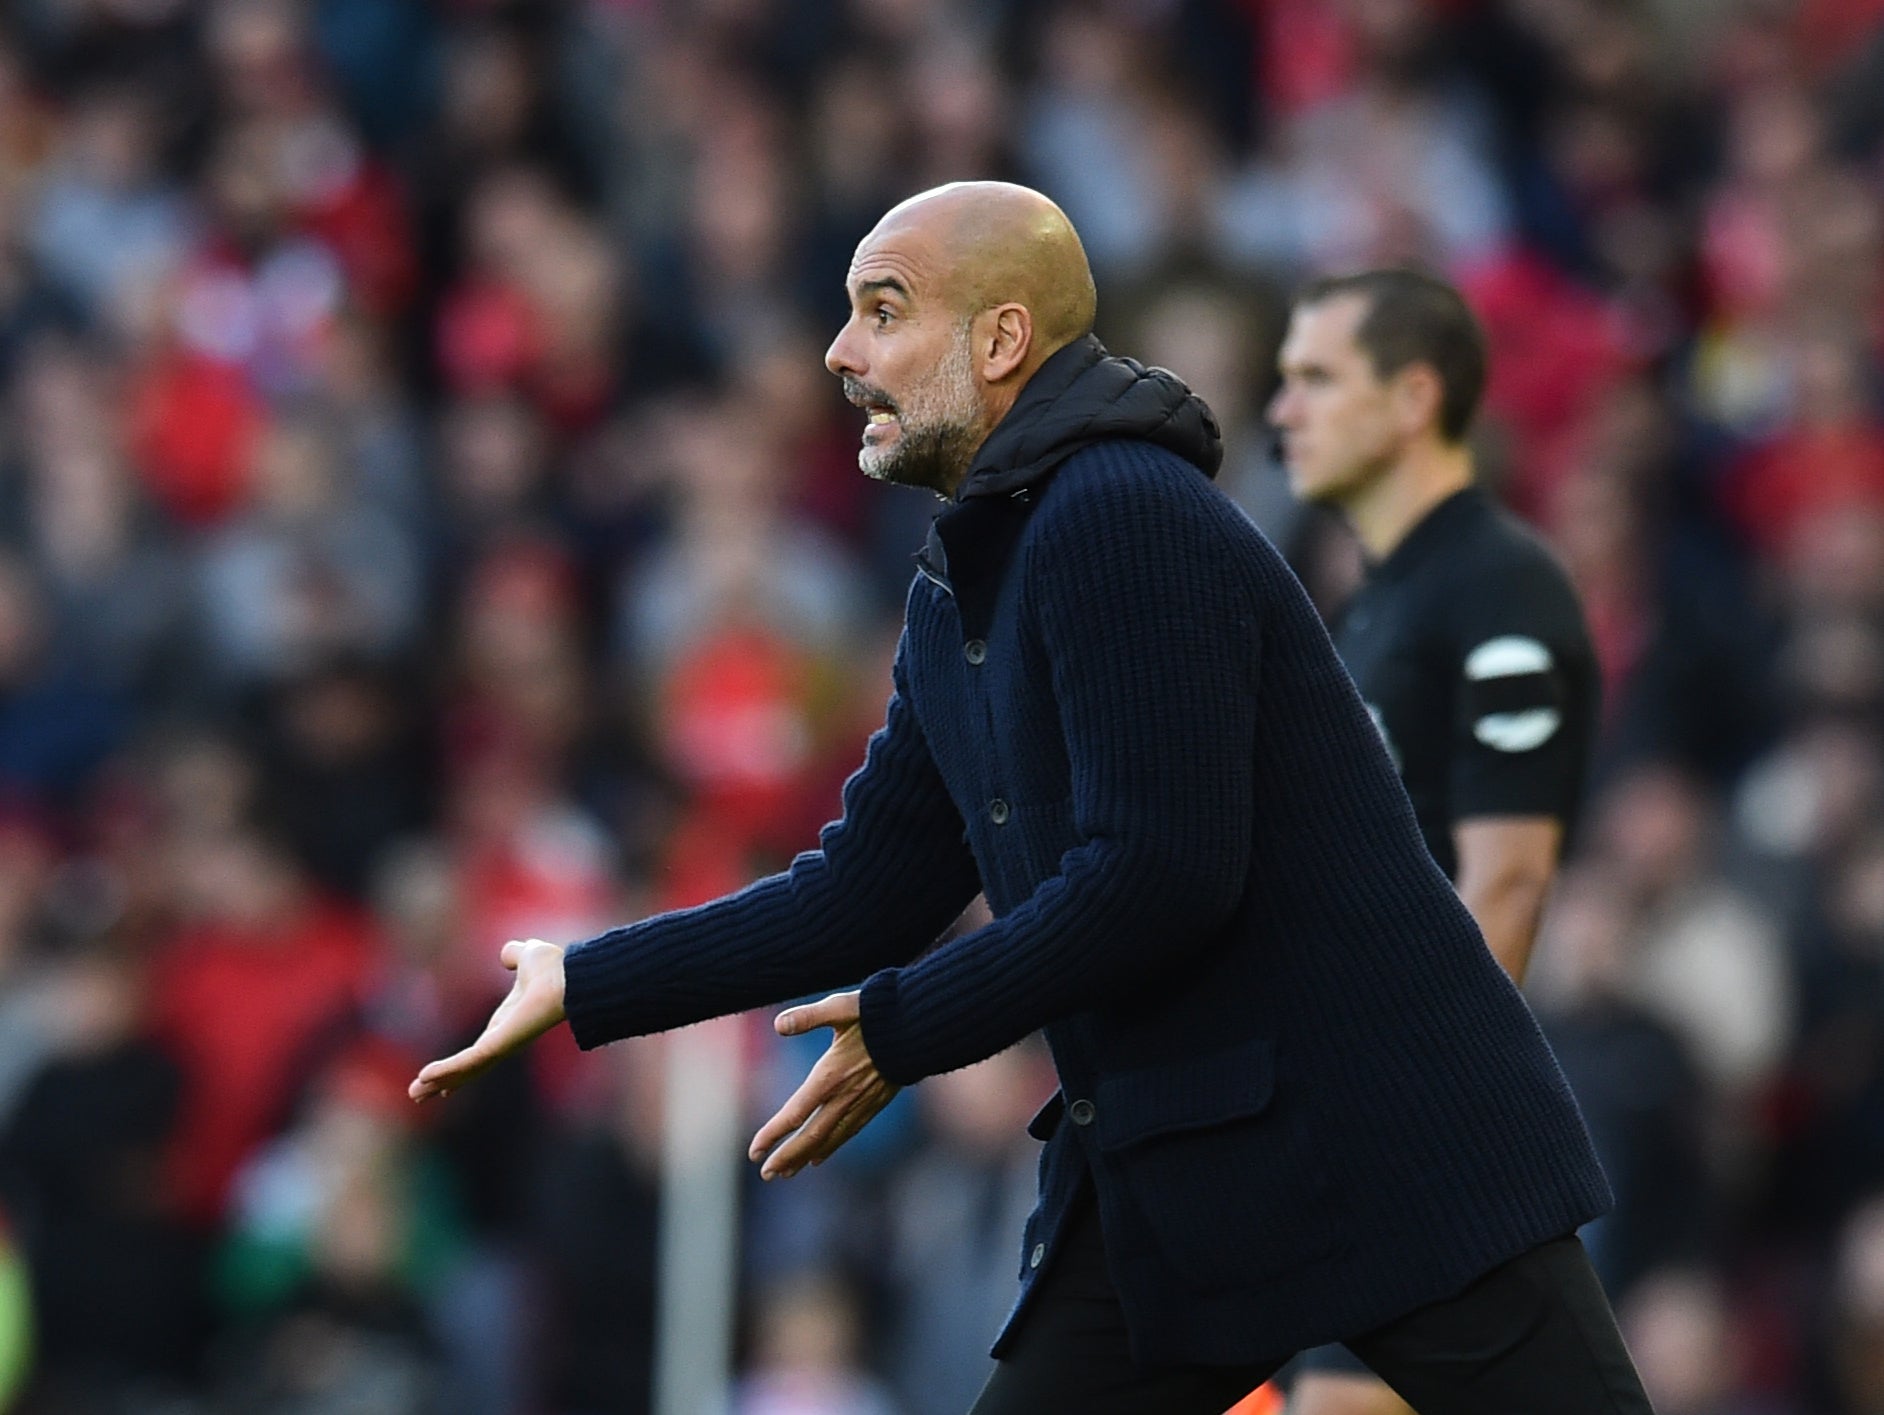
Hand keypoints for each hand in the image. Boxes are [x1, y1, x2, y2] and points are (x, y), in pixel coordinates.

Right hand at [408, 939, 566, 1102]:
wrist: (569, 976)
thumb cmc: (554, 969)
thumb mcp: (526, 958)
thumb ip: (515, 956)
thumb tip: (508, 953)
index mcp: (506, 1024)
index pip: (477, 1051)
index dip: (458, 1065)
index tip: (440, 1078)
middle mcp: (503, 1040)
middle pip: (467, 1068)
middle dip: (442, 1080)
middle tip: (416, 1096)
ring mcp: (502, 1046)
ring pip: (465, 1070)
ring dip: (439, 1081)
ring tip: (414, 1095)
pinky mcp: (500, 1046)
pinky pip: (469, 1061)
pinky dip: (448, 1070)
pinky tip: (427, 1076)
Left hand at [748, 991, 898, 1180]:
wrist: (920, 1025)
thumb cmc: (878, 1012)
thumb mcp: (841, 1007)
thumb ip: (809, 1017)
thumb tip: (778, 1024)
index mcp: (831, 1075)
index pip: (795, 1112)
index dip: (773, 1133)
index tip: (754, 1151)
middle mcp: (845, 1096)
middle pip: (811, 1136)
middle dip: (787, 1157)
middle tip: (766, 1173)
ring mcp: (862, 1102)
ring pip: (830, 1139)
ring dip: (805, 1157)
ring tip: (785, 1173)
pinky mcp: (875, 1103)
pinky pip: (849, 1132)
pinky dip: (831, 1147)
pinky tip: (819, 1156)